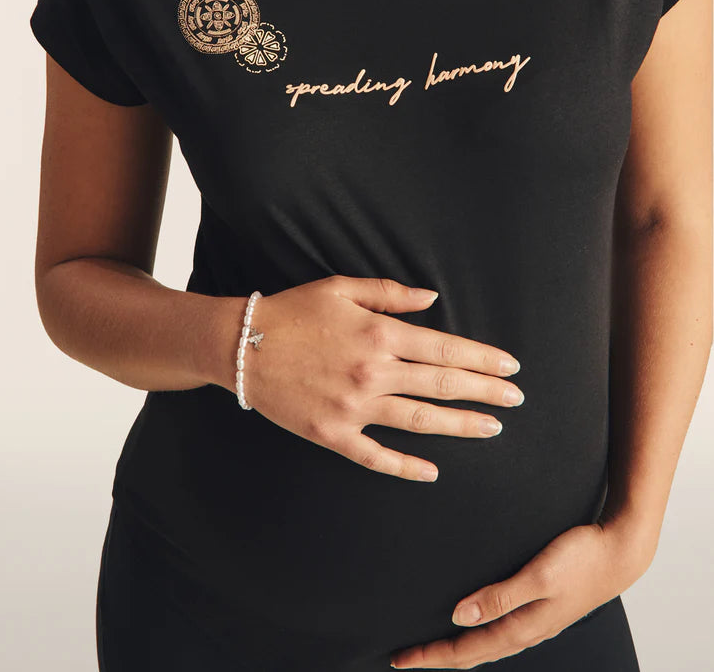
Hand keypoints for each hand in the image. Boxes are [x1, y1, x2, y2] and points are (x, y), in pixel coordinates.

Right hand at [232, 274, 523, 481]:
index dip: (482, 358)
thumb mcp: (341, 287)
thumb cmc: (292, 311)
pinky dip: (405, 466)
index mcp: (379, 334)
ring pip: (420, 421)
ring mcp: (354, 407)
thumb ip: (391, 294)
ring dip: (460, 426)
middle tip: (517, 399)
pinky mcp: (333, 434)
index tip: (510, 366)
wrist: (242, 345)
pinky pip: (376, 456)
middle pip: (442, 385)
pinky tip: (432, 471)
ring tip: (492, 428)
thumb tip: (433, 299)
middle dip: (486, 392)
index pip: (445, 348)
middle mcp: (373, 373)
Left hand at [389, 517, 652, 667]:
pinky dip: (477, 631)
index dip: (431, 656)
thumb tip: (460, 617)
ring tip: (430, 645)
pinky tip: (471, 622)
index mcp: (522, 627)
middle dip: (437, 656)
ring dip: (456, 646)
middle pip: (472, 652)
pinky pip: (499, 628)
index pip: (466, 650)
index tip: (399, 659)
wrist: (620, 552)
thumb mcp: (538, 575)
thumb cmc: (580, 559)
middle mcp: (525, 630)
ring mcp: (533, 621)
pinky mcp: (539, 607)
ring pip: (485, 643)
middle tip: (402, 656)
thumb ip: (500, 597)